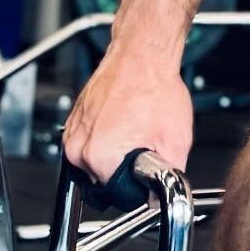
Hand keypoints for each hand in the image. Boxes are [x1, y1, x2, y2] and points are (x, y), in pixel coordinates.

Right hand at [61, 41, 194, 192]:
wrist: (141, 54)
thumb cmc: (154, 86)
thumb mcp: (175, 141)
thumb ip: (170, 177)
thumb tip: (163, 196)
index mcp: (99, 156)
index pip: (119, 196)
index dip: (140, 187)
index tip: (149, 172)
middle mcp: (78, 148)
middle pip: (104, 182)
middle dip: (127, 171)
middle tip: (145, 146)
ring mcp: (73, 133)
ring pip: (96, 163)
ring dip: (116, 155)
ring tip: (135, 130)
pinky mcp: (74, 121)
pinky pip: (90, 144)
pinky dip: (107, 138)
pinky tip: (125, 121)